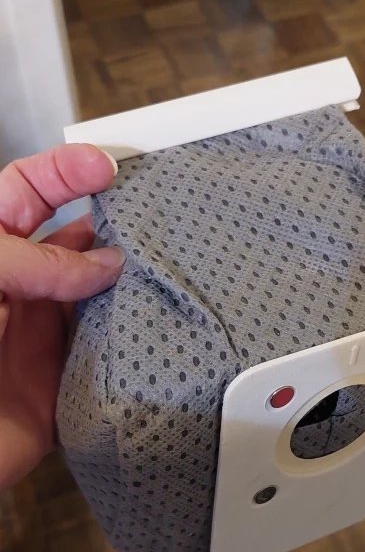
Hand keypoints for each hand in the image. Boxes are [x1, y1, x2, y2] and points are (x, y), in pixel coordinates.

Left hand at [0, 144, 124, 490]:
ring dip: (128, 281)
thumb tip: (102, 264)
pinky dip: (132, 340)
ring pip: (99, 294)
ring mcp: (40, 334)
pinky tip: (152, 324)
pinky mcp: (63, 384)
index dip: (65, 172)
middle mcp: (16, 289)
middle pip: (73, 240)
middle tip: (151, 211)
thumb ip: (34, 261)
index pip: (26, 192)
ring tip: (161, 265)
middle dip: (111, 221)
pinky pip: (108, 353)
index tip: (106, 166)